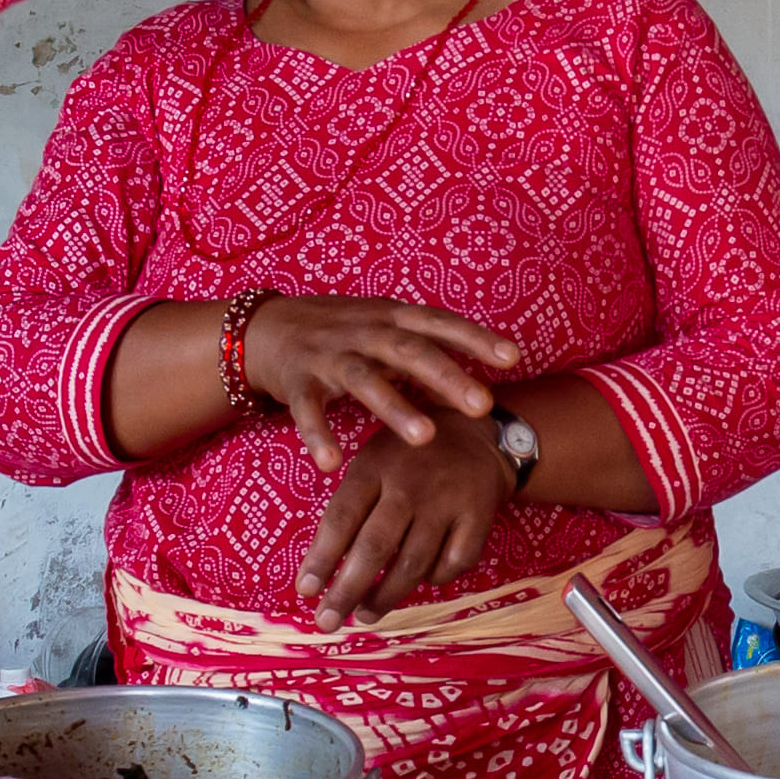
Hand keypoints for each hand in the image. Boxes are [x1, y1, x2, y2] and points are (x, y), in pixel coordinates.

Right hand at [239, 296, 522, 466]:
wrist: (265, 327)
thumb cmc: (341, 333)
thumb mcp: (386, 327)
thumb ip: (429, 348)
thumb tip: (490, 376)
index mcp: (390, 316)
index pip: (439, 323)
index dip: (476, 338)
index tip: (513, 358)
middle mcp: (363, 331)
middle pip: (409, 350)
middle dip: (447, 376)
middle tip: (482, 405)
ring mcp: (328, 355)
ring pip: (364, 379)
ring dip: (395, 407)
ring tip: (424, 437)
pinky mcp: (297, 381)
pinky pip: (307, 410)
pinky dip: (317, 434)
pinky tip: (332, 462)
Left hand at [299, 420, 516, 620]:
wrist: (475, 433)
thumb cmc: (407, 458)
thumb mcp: (371, 464)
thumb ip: (348, 509)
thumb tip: (319, 569)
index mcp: (373, 469)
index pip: (341, 519)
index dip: (322, 558)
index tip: (305, 591)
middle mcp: (408, 486)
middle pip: (375, 547)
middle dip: (347, 590)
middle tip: (327, 621)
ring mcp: (445, 502)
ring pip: (413, 562)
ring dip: (386, 596)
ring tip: (365, 615)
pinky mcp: (478, 515)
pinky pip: (454, 562)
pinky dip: (436, 578)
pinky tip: (422, 582)